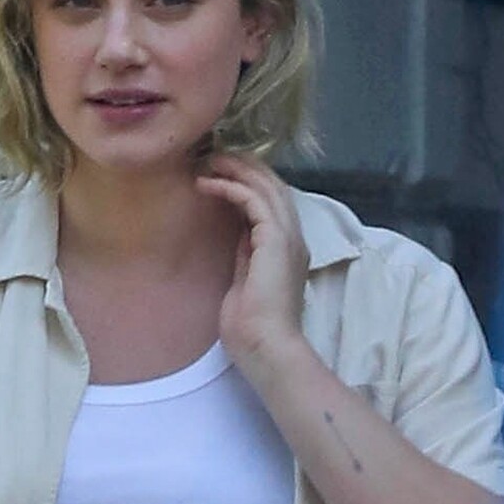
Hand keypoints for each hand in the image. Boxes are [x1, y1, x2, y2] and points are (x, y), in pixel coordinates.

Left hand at [196, 153, 309, 375]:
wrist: (266, 347)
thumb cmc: (252, 327)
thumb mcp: (246, 281)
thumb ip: (246, 254)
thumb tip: (236, 232)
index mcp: (288, 247)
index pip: (272, 200)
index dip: (249, 181)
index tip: (221, 172)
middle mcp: (294, 236)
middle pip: (272, 184)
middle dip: (243, 166)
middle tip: (213, 156)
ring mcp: (288, 237)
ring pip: (266, 185)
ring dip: (236, 169)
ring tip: (208, 161)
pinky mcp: (276, 240)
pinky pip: (253, 200)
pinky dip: (231, 187)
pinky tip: (208, 184)